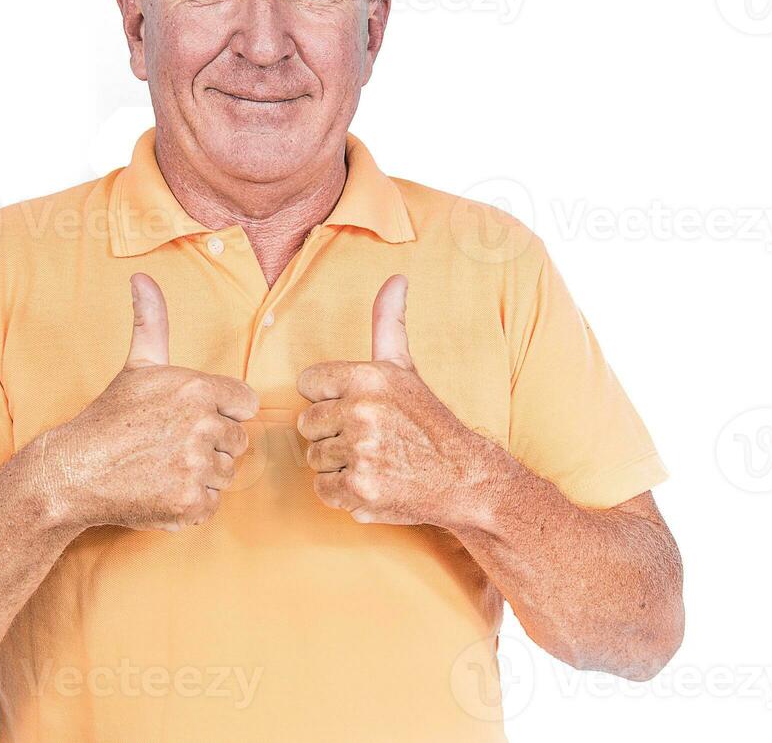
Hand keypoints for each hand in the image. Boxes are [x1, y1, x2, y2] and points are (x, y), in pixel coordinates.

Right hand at [39, 273, 257, 531]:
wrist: (73, 471)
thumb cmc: (109, 417)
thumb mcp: (137, 364)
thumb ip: (152, 319)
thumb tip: (141, 276)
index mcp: (197, 388)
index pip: (246, 404)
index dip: (222, 412)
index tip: (191, 418)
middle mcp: (202, 425)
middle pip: (237, 441)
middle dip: (211, 445)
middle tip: (170, 445)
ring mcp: (196, 466)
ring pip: (227, 473)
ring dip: (202, 475)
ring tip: (164, 467)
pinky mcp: (190, 503)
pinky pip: (213, 503)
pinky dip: (192, 503)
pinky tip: (163, 489)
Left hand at [296, 274, 485, 525]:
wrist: (464, 477)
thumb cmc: (428, 421)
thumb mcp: (405, 367)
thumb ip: (388, 322)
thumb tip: (397, 278)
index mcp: (368, 376)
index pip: (308, 383)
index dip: (327, 398)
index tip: (352, 407)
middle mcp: (361, 411)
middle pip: (307, 423)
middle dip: (331, 433)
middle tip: (367, 438)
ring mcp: (360, 451)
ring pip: (314, 458)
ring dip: (337, 464)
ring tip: (373, 460)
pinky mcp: (360, 489)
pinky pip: (323, 489)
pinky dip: (343, 493)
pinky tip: (372, 482)